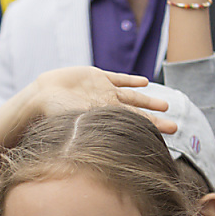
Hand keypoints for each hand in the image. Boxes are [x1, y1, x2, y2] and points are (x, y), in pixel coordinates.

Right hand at [25, 67, 174, 134]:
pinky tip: (144, 83)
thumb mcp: (80, 121)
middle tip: (175, 126)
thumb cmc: (56, 113)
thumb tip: (117, 138)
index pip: (135, 123)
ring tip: (165, 105)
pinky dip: (131, 81)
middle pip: (137, 112)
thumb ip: (98, 123)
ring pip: (131, 96)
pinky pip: (117, 78)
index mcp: (105, 116)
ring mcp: (102, 90)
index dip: (153, 127)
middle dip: (156, 119)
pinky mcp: (95, 77)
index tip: (170, 133)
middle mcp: (107, 104)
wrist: (39, 96)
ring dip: (148, 100)